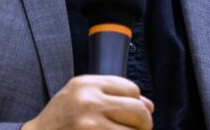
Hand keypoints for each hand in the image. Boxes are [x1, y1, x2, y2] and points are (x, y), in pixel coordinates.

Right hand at [22, 75, 153, 129]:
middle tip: (138, 129)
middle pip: (138, 110)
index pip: (132, 89)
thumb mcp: (81, 96)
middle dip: (143, 123)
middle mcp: (89, 102)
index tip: (129, 113)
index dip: (136, 103)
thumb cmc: (60, 119)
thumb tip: (149, 106)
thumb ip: (114, 95)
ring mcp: (89, 125)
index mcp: (86, 84)